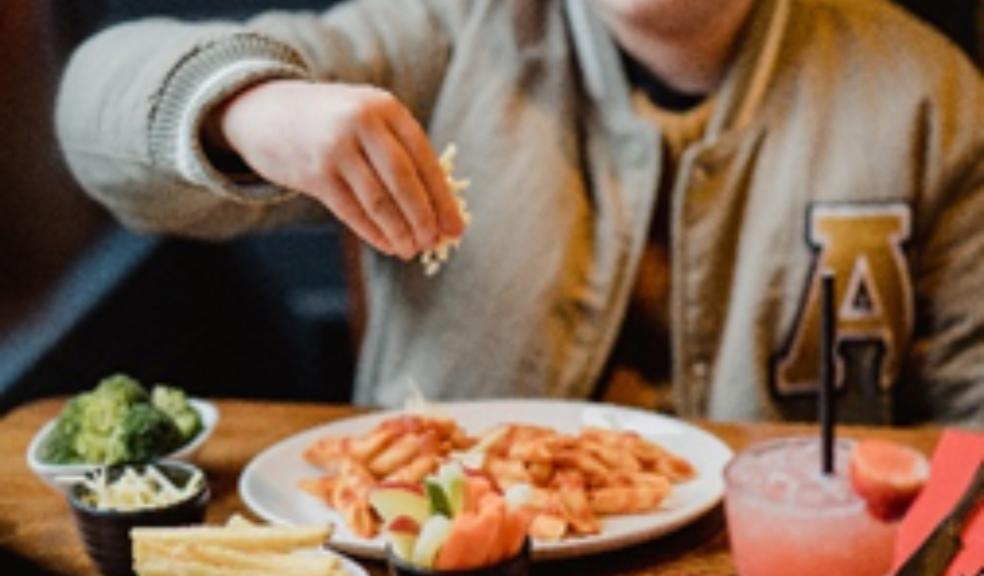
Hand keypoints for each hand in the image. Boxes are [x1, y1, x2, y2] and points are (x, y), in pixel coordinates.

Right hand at [217, 80, 464, 258]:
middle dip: (424, 218)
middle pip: (404, 181)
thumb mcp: (369, 117)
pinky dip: (373, 232)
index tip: (456, 227)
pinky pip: (352, 211)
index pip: (424, 159)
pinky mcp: (314, 173)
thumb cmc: (333, 121)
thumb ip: (400, 150)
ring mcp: (335, 148)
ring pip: (378, 201)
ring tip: (412, 249)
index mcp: (385, 107)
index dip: (443, 198)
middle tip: (435, 242)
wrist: (267, 112)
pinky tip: (388, 245)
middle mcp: (361, 122)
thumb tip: (439, 206)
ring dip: (399, 231)